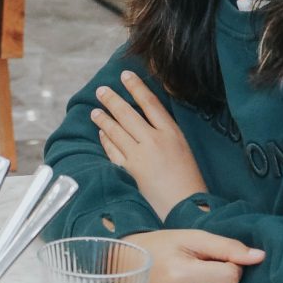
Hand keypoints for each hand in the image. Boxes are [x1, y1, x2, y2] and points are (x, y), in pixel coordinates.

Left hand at [92, 70, 204, 217]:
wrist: (186, 206)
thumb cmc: (188, 179)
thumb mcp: (183, 148)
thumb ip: (165, 132)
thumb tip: (146, 118)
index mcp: (171, 133)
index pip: (149, 102)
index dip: (136, 86)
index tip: (125, 75)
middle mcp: (154, 141)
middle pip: (127, 114)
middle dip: (112, 99)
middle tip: (101, 90)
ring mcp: (140, 156)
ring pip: (116, 131)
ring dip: (103, 119)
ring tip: (95, 111)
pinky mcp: (129, 171)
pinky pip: (113, 150)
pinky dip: (105, 140)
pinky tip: (101, 133)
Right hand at [129, 229, 266, 282]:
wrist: (129, 266)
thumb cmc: (162, 247)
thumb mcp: (192, 238)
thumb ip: (227, 246)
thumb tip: (259, 257)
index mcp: (180, 273)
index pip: (229, 277)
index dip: (233, 265)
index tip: (220, 259)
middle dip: (232, 282)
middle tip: (216, 269)